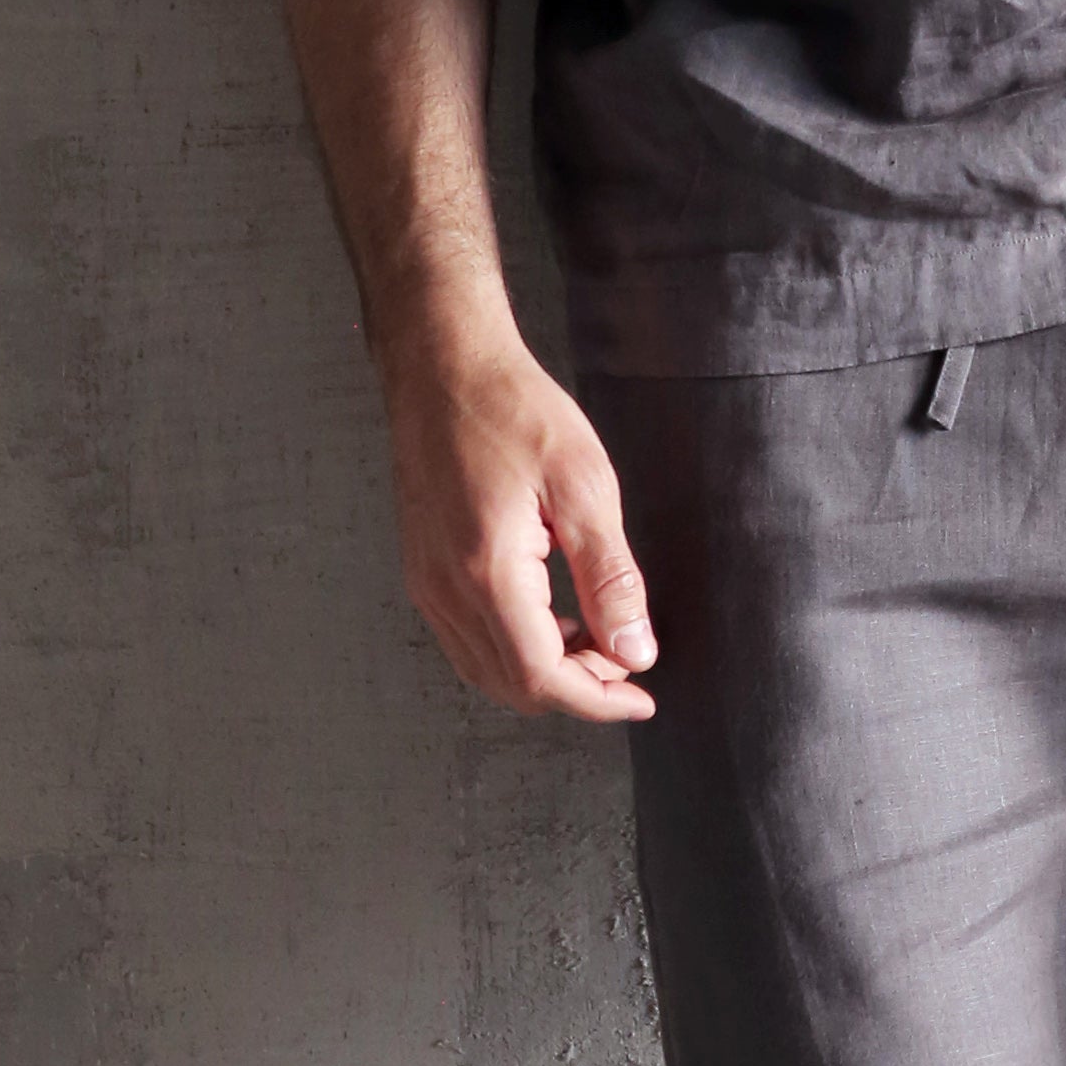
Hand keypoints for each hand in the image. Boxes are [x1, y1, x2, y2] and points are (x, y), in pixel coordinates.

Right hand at [380, 320, 655, 724]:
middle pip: (511, 685)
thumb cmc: (512, 409)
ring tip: (598, 639)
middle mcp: (444, 589)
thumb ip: (610, 577)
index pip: (541, 677)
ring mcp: (426, 583)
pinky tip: (553, 617)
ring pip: (486, 669)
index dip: (597, 700)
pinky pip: (468, 639)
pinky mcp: (422, 570)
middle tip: (628, 661)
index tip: (642, 697)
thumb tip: (635, 649)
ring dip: (545, 672)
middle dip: (576, 689)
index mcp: (486, 573)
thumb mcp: (584, 486)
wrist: (443, 366)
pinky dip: (515, 648)